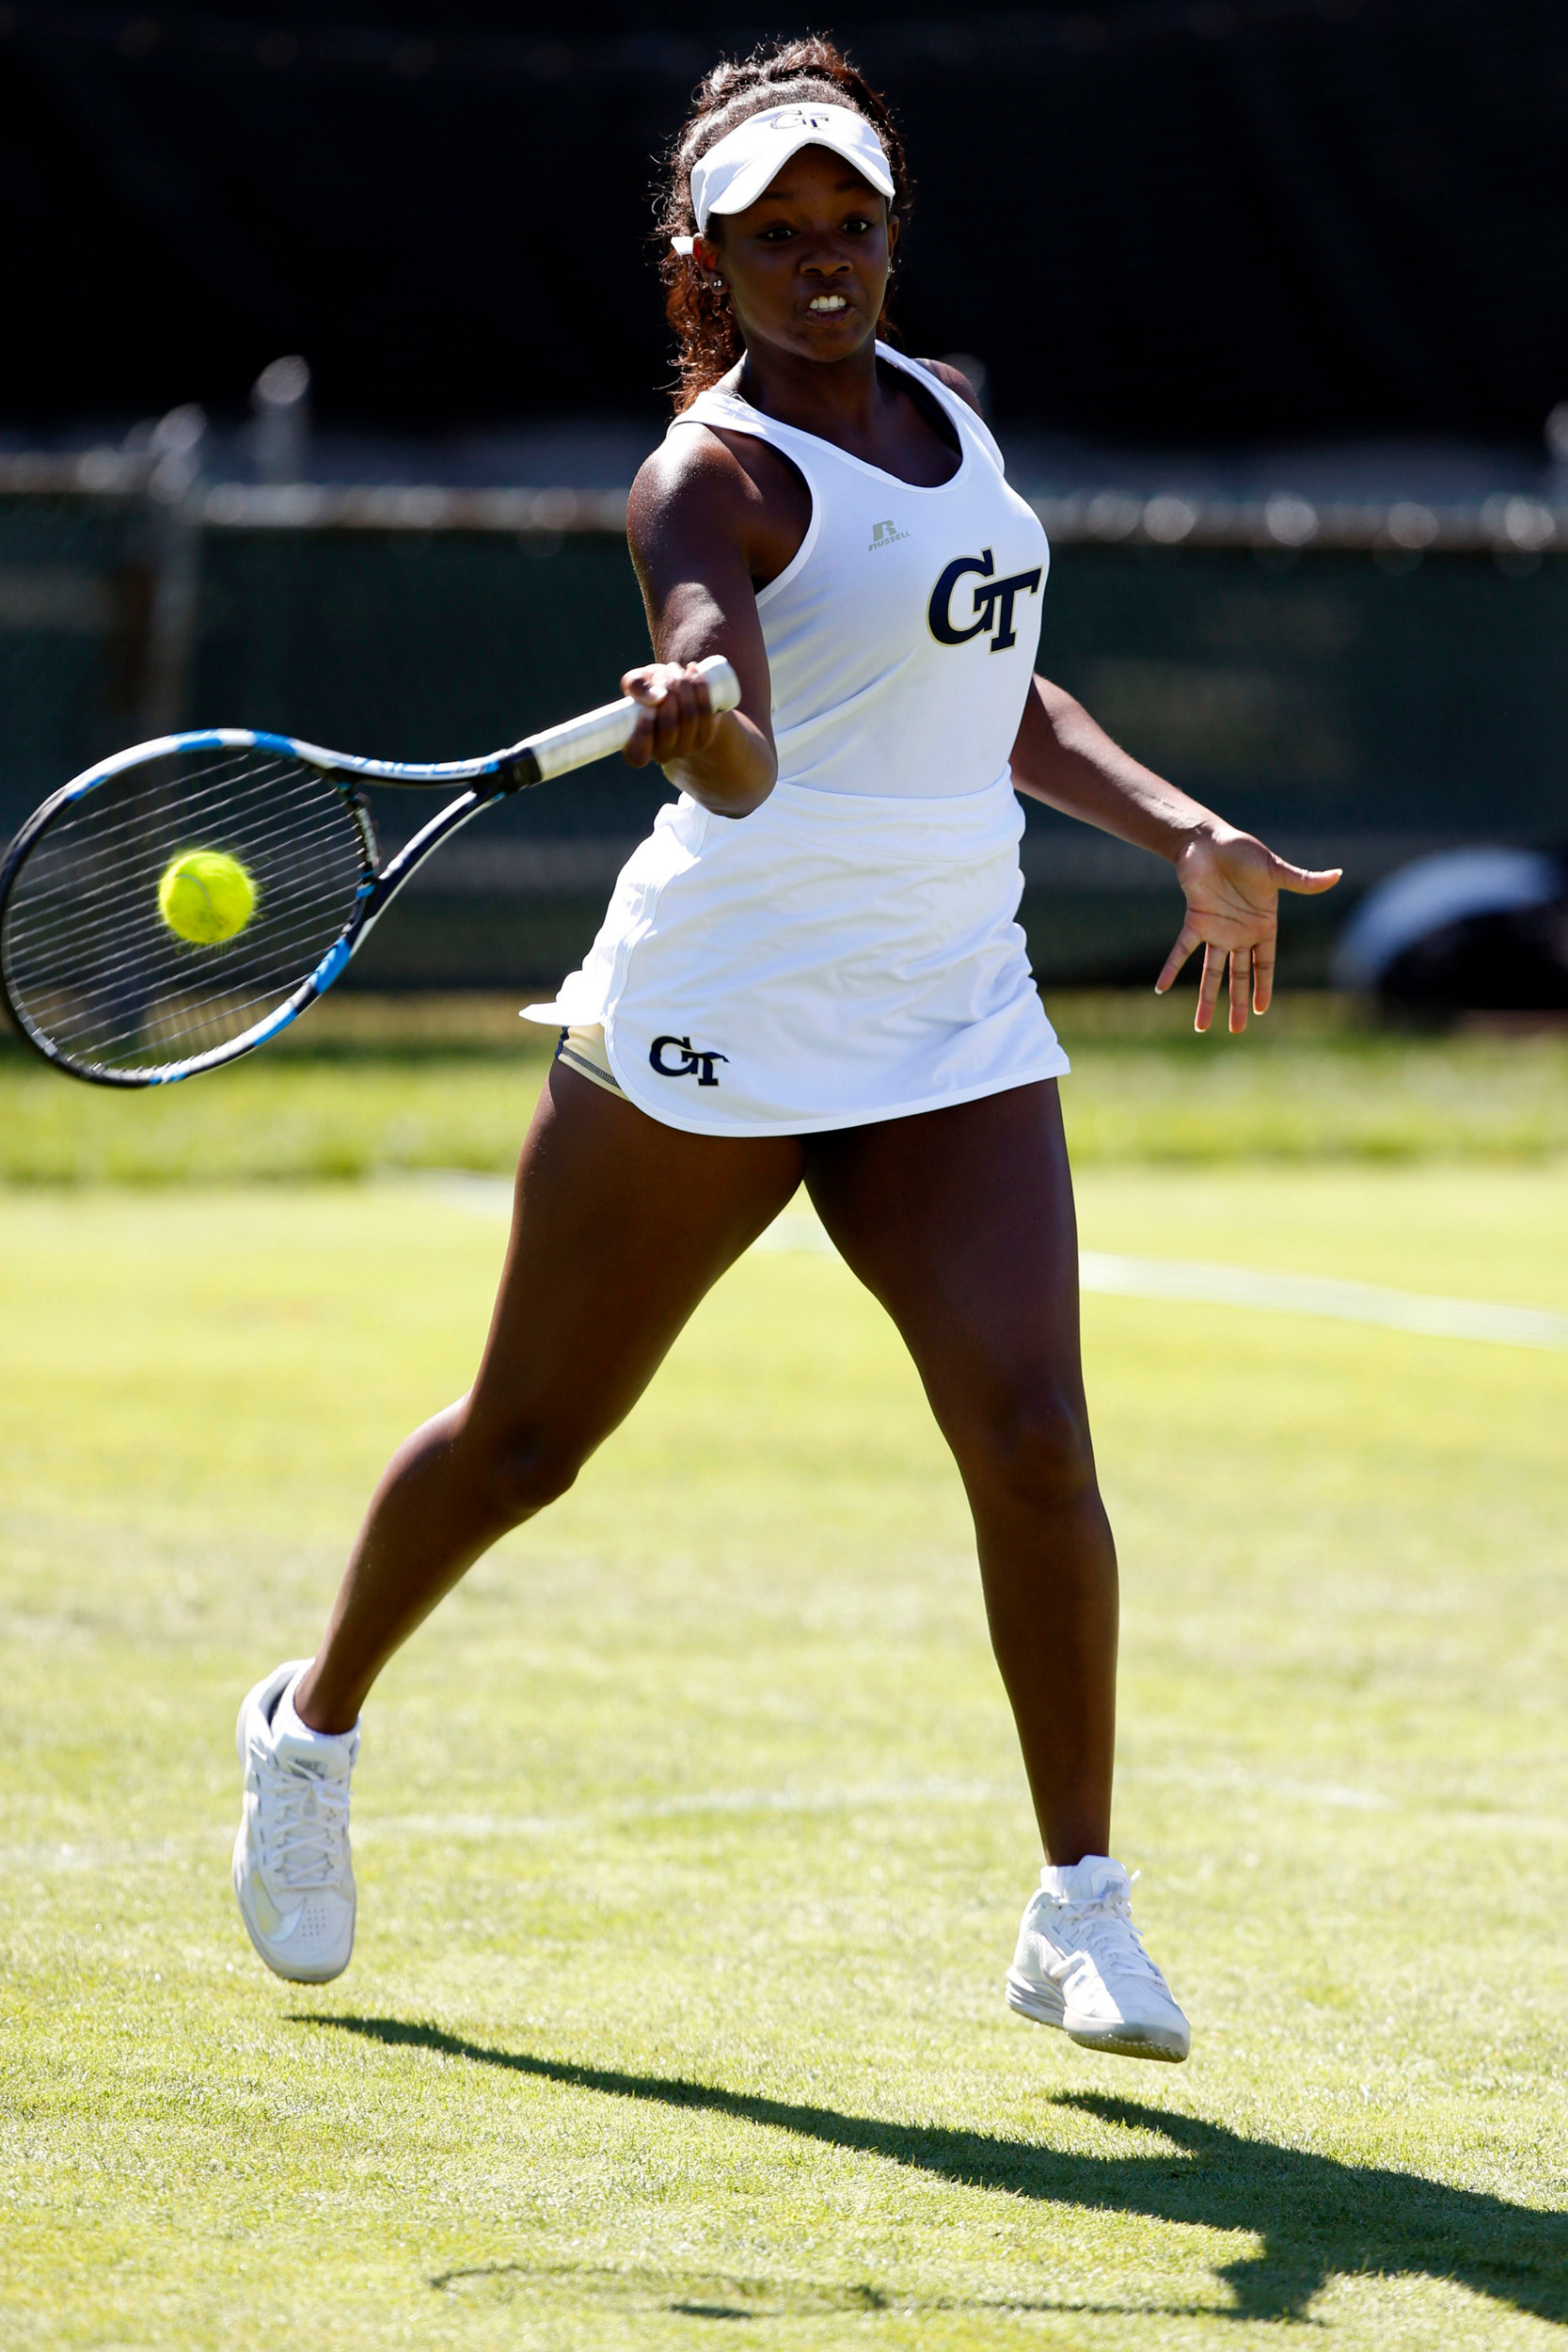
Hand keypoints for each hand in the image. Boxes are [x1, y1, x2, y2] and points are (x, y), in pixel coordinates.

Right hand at [620, 660, 719, 770]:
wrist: (677, 693)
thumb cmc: (649, 690)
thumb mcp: (636, 683)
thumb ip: (635, 685)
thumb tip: (659, 696)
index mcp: (637, 749)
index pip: (637, 755)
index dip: (643, 733)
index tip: (647, 708)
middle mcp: (661, 754)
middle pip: (669, 726)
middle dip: (668, 693)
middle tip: (664, 673)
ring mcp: (685, 749)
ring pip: (688, 716)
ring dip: (684, 686)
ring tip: (676, 670)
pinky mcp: (704, 738)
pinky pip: (705, 712)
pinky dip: (700, 689)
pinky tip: (694, 673)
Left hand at [1157, 828, 1341, 1032]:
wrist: (1210, 840)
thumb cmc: (1245, 852)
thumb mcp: (1275, 869)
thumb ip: (1302, 880)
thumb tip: (1338, 875)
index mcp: (1262, 925)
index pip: (1264, 963)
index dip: (1263, 986)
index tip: (1261, 1010)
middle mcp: (1239, 933)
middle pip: (1239, 975)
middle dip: (1237, 1003)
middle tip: (1237, 1030)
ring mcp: (1216, 930)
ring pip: (1211, 972)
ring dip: (1206, 997)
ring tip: (1201, 1026)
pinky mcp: (1195, 921)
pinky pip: (1181, 950)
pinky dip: (1171, 967)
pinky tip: (1161, 987)